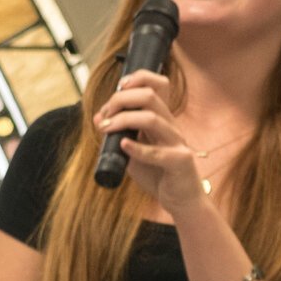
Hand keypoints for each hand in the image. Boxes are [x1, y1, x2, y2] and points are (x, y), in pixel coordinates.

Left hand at [95, 70, 208, 213]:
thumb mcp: (133, 152)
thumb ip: (119, 135)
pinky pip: (158, 153)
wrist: (181, 202)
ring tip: (106, 128)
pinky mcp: (180, 162)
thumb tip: (99, 118)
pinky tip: (123, 146)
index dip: (138, 78)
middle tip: (106, 114)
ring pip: (152, 119)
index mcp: (163, 120)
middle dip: (122, 100)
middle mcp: (171, 126)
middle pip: (150, 97)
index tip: (117, 88)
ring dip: (123, 120)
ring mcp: (177, 143)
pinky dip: (138, 148)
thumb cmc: (159, 175)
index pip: (157, 85)